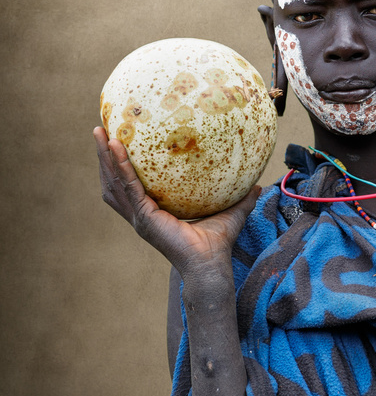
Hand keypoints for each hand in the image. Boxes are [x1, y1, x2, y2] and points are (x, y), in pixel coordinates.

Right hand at [94, 126, 259, 277]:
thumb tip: (257, 184)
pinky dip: (121, 168)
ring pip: (114, 182)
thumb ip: (241, 198)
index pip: (130, 186)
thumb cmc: (217, 244)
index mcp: (154, 213)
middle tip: (98, 130)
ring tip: (99, 134)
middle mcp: (141, 215)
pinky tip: (116, 149)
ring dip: (105, 158)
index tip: (115, 143)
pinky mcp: (145, 217)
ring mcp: (140, 217)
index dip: (121, 166)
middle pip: (114, 181)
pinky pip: (129, 187)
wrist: (211, 265)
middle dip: (104, 157)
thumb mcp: (231, 213)